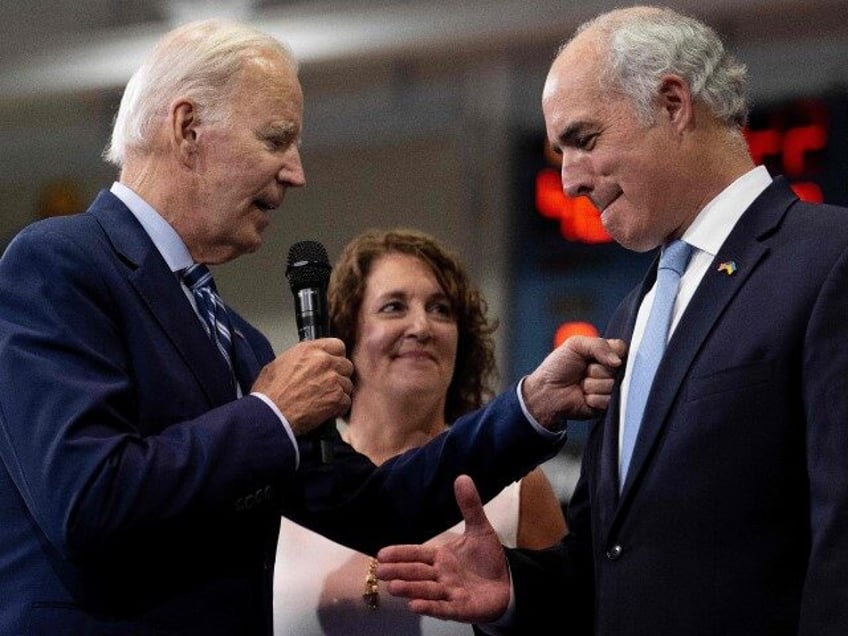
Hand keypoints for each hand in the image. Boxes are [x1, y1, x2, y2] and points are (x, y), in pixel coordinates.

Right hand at [251, 338, 352, 434]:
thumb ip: (300, 358)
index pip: (337, 345)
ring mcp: (333, 380)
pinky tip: (326, 410)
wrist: (271, 414)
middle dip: (339, 375)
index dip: (336, 356)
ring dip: (339, 392)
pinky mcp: (337, 398)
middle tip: (328, 385)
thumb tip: (306, 361)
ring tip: (323, 400)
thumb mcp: (279, 364)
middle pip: (346, 365)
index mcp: (309, 350)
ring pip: (348, 384)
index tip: (333, 363)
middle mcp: (324, 361)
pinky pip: (346, 401)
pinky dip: (338, 407)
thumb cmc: (269, 393)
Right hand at [376, 475, 510, 623]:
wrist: (508, 584)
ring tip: (394, 588)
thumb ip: (469, 506)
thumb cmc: (487, 559)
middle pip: (417, 573)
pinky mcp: (462, 608)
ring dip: (410, 589)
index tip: (381, 553)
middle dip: (399, 572)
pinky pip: (444, 609)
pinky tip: (415, 605)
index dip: (400, 554)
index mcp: (441, 557)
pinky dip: (430, 607)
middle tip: (380, 572)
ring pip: (427, 590)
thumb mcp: (480, 529)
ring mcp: (450, 593)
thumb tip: (462, 476)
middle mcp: (441, 576)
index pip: (417, 554)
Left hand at [523, 335, 625, 427]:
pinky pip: (607, 399)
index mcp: (604, 354)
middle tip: (583, 370)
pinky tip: (583, 396)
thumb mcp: (575, 344)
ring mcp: (609, 388)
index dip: (611, 353)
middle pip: (618, 368)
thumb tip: (618, 361)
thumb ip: (599, 345)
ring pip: (612, 384)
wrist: (546, 391)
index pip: (622, 349)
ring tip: (581, 384)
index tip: (596, 356)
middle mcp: (610, 371)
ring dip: (592, 384)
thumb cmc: (557, 367)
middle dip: (596, 369)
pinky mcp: (606, 405)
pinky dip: (592, 398)